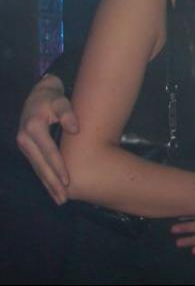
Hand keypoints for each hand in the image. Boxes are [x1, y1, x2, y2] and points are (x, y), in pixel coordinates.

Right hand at [16, 75, 78, 204]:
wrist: (38, 93)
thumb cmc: (53, 97)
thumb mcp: (61, 101)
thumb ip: (68, 114)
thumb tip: (75, 129)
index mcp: (34, 127)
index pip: (49, 153)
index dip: (59, 168)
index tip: (68, 181)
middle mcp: (25, 138)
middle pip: (41, 165)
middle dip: (53, 183)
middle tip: (64, 198)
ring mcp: (23, 144)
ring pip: (37, 168)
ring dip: (48, 184)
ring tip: (60, 198)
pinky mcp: (26, 147)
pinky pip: (36, 165)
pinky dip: (44, 177)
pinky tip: (51, 187)